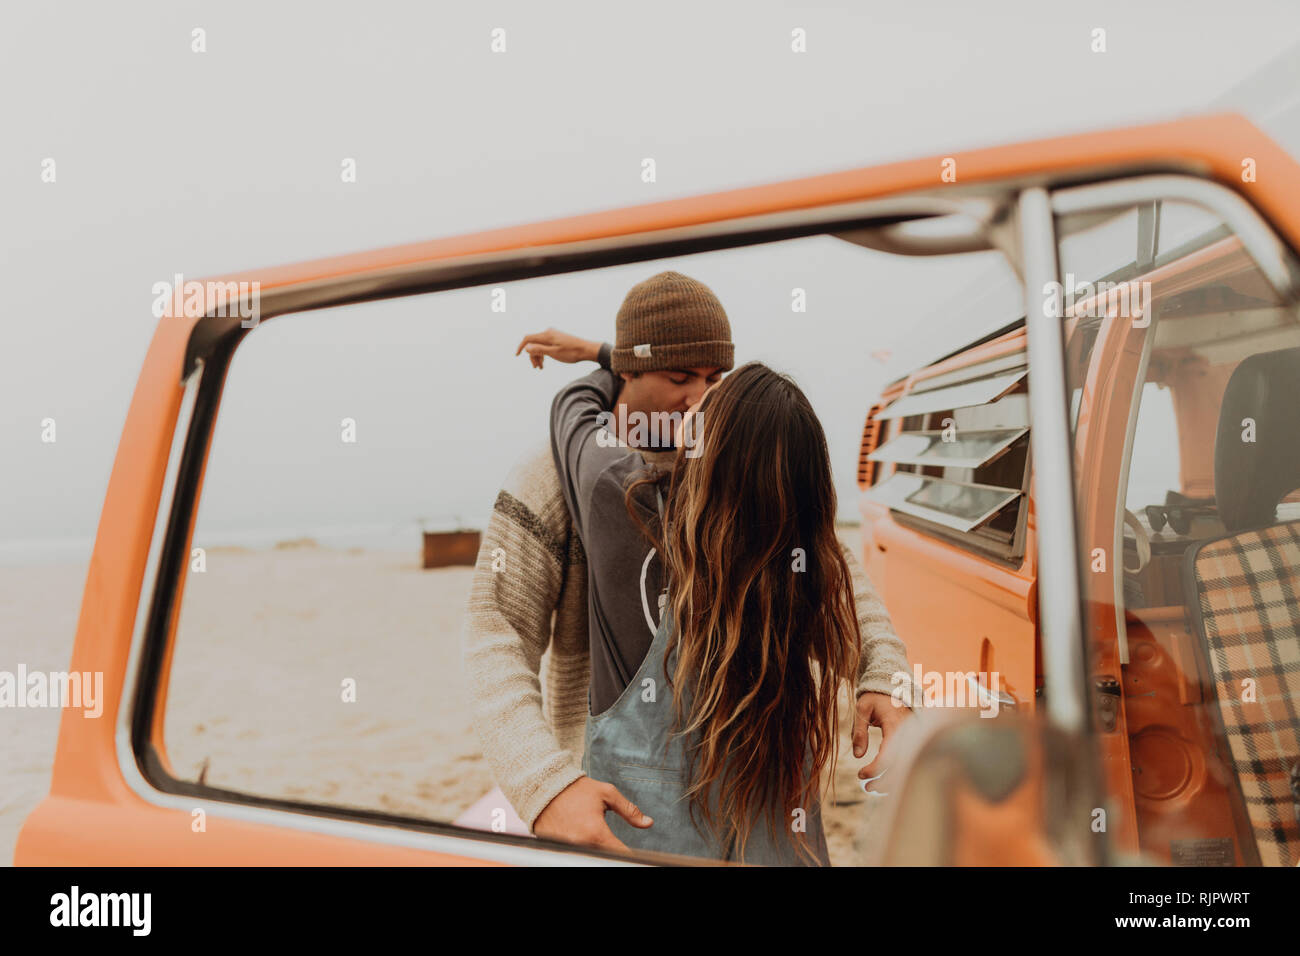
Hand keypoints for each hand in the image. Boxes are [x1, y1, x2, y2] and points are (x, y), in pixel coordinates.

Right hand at [515, 329, 600, 368]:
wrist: (586, 350)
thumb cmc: (571, 352)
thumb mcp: (554, 353)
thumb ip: (540, 350)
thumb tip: (527, 348)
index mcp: (547, 335)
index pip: (528, 338)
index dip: (521, 347)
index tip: (517, 355)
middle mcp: (548, 333)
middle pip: (533, 343)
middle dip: (532, 355)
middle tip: (537, 368)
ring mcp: (553, 335)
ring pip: (539, 345)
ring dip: (538, 356)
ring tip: (541, 367)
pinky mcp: (556, 339)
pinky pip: (545, 345)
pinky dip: (543, 353)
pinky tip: (545, 362)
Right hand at [532, 776, 652, 850]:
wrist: (542, 787)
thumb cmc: (575, 789)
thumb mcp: (606, 794)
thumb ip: (629, 811)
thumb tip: (648, 823)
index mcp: (596, 833)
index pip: (620, 854)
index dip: (630, 856)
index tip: (635, 856)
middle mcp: (581, 846)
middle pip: (604, 856)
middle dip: (610, 850)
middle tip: (606, 835)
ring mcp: (567, 849)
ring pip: (589, 854)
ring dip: (595, 847)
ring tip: (588, 828)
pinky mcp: (555, 849)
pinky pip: (573, 852)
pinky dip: (579, 846)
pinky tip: (577, 832)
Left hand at [853, 691, 910, 780]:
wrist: (893, 685)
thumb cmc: (875, 697)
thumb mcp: (862, 709)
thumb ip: (859, 731)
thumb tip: (858, 755)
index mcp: (895, 725)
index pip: (888, 755)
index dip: (875, 769)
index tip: (860, 774)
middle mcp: (909, 733)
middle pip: (901, 766)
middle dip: (885, 781)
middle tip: (867, 788)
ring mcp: (914, 737)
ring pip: (908, 766)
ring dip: (893, 781)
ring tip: (874, 788)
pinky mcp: (915, 740)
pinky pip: (909, 760)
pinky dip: (899, 773)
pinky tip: (886, 780)